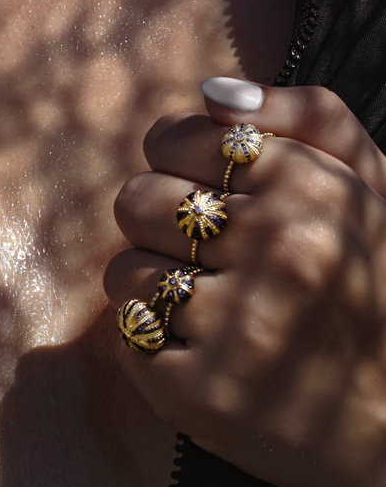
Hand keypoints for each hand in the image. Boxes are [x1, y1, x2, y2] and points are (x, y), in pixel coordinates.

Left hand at [105, 84, 385, 486]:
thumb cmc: (374, 296)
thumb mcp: (372, 191)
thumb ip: (307, 120)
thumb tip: (210, 92)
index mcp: (314, 193)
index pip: (176, 140)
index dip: (174, 162)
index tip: (199, 188)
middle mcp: (278, 255)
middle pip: (136, 199)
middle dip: (158, 222)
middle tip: (201, 252)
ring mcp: (237, 329)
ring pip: (125, 271)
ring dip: (153, 286)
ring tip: (205, 306)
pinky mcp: (199, 393)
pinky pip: (127, 336)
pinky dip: (150, 340)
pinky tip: (198, 350)